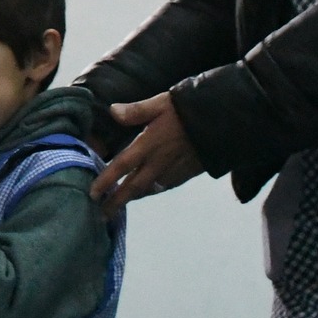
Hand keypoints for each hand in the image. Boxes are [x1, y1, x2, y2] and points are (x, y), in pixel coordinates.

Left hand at [89, 93, 203, 211]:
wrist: (225, 122)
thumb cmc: (190, 108)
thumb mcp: (161, 102)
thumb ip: (136, 110)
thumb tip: (112, 111)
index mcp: (149, 144)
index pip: (121, 166)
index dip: (106, 181)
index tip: (92, 194)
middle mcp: (159, 162)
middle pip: (133, 187)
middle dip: (116, 202)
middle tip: (101, 215)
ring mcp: (174, 170)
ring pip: (149, 190)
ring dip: (133, 198)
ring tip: (120, 206)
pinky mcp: (188, 173)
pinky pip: (166, 186)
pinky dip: (153, 191)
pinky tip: (148, 191)